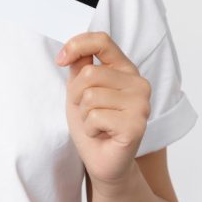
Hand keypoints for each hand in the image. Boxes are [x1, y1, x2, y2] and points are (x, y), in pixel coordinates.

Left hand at [55, 31, 150, 192]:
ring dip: (83, 114)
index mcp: (125, 69)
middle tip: (86, 112)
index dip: (77, 45)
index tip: (60, 60)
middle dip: (76, 94)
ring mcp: (141, 104)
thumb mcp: (80, 89)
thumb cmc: (92, 123)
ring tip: (95, 124)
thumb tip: (72, 49)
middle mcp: (138, 83)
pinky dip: (90, 128)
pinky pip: (95, 116)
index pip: (102, 41)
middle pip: (90, 73)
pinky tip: (101, 134)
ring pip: (91, 95)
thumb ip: (80, 65)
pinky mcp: (136, 125)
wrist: (102, 160)